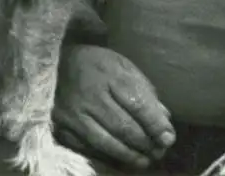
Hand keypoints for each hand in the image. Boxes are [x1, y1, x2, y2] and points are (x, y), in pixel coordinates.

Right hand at [53, 45, 175, 168]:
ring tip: (144, 160)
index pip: (137, 103)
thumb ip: (143, 90)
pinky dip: (107, 157)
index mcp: (110, 73)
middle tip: (159, 151)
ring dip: (129, 155)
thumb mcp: (122, 65)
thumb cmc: (97, 64)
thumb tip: (163, 117)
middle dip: (145, 143)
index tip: (168, 138)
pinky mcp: (61, 128)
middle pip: (123, 126)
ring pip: (106, 142)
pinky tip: (121, 159)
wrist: (56, 64)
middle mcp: (91, 94)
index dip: (154, 123)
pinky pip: (88, 148)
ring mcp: (74, 114)